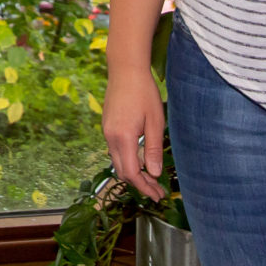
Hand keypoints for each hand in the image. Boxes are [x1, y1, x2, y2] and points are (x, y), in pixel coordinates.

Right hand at [102, 62, 166, 199]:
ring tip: (151, 179)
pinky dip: (128, 161)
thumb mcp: (155, 122)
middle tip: (158, 191)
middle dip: (140, 184)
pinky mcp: (107, 126)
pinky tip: (141, 160)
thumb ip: (153, 149)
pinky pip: (116, 151)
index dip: (144, 187)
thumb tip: (153, 173)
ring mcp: (106, 131)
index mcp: (122, 137)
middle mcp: (110, 137)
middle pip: (122, 171)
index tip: (158, 195)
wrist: (125, 70)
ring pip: (117, 161)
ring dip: (134, 173)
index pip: (131, 173)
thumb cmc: (144, 93)